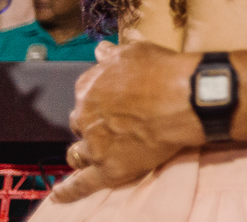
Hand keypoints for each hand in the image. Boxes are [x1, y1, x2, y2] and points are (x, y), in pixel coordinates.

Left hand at [53, 41, 202, 201]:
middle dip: (92, 124)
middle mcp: (85, 115)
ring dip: (83, 151)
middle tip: (114, 123)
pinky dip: (69, 191)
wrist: (186, 97)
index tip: (112, 100)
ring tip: (94, 152)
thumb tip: (100, 50)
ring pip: (78, 152)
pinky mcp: (108, 168)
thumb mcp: (136, 52)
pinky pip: (81, 184)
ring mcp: (94, 144)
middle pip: (80, 124)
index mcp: (88, 87)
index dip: (99, 98)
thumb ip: (113, 56)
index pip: (84, 95)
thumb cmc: (164, 72)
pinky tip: (60, 195)